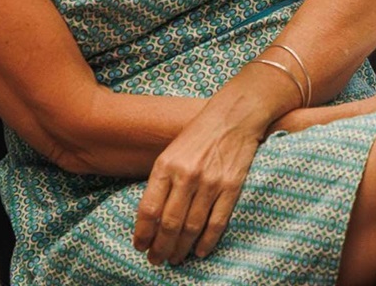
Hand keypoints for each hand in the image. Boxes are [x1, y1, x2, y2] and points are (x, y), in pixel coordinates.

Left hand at [133, 101, 264, 265]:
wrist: (235, 115)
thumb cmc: (199, 134)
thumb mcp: (172, 151)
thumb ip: (162, 181)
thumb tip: (152, 217)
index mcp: (166, 165)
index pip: (149, 209)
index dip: (142, 233)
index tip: (140, 246)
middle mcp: (187, 175)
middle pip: (169, 223)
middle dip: (160, 247)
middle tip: (157, 260)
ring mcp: (210, 182)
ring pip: (192, 227)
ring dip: (181, 248)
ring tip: (175, 259)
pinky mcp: (231, 186)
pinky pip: (217, 222)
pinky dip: (207, 241)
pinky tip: (200, 251)